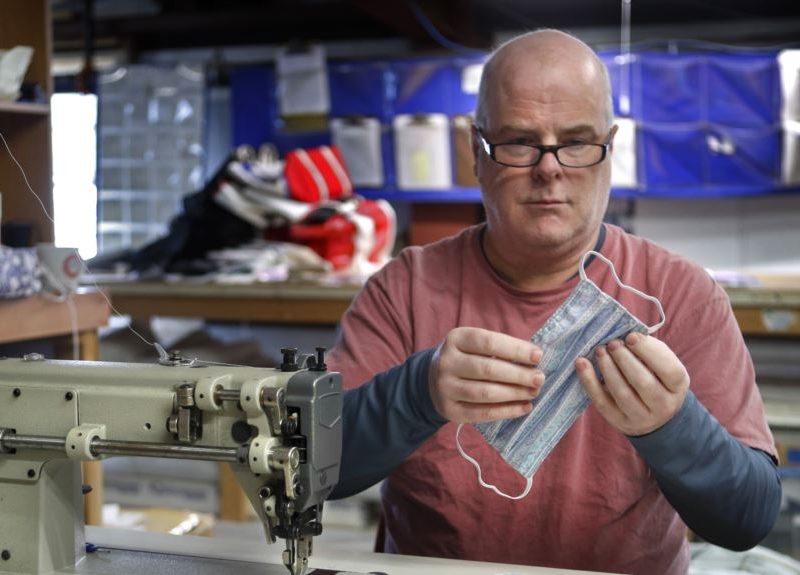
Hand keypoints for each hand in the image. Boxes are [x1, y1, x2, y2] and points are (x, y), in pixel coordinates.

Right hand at [429, 327, 543, 422]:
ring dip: (515, 393)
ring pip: (486, 393)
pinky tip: (524, 407)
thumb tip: (534, 360)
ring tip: (534, 392)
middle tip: (539, 378)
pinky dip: (507, 411)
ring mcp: (445, 388)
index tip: (538, 356)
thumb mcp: (473, 344)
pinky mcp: (450, 410)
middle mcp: (447, 362)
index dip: (516, 349)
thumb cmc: (465, 358)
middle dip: (519, 374)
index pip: (488, 342)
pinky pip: (482, 413)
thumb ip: (499, 349)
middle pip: (488, 369)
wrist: (432, 379)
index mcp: (455, 339)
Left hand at [576, 332, 688, 435]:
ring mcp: (641, 417)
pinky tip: (581, 364)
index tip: (631, 336)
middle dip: (625, 360)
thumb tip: (624, 332)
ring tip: (599, 351)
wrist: (653, 414)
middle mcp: (663, 405)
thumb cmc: (655, 378)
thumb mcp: (661, 364)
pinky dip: (589, 382)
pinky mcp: (619, 422)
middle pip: (643, 382)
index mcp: (678, 386)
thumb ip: (648, 349)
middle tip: (612, 343)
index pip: (668, 369)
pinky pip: (602, 402)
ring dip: (608, 369)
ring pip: (622, 394)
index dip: (649, 352)